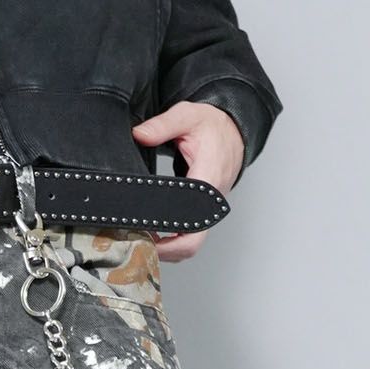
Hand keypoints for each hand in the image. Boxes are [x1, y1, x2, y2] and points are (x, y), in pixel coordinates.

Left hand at [131, 101, 244, 262]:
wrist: (233, 131)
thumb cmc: (213, 126)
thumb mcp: (187, 116)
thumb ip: (162, 125)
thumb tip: (139, 134)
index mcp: (208, 180)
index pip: (191, 222)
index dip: (169, 238)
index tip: (144, 234)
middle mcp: (211, 202)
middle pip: (190, 245)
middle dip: (164, 252)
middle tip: (136, 245)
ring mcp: (209, 211)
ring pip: (190, 246)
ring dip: (167, 251)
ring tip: (140, 243)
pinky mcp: (204, 213)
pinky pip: (190, 237)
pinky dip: (172, 244)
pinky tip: (153, 239)